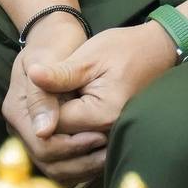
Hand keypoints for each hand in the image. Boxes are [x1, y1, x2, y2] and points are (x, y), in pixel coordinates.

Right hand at [2, 15, 106, 184]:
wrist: (55, 35)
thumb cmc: (54, 43)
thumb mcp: (47, 59)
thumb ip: (43, 95)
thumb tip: (43, 131)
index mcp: (16, 110)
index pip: (42, 145)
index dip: (71, 146)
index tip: (99, 137)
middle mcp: (20, 127)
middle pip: (48, 162)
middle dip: (79, 161)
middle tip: (108, 149)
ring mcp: (32, 133)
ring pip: (55, 169)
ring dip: (82, 167)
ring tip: (108, 155)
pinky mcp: (46, 136)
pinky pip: (61, 164)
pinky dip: (80, 165)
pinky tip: (100, 156)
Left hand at [27, 22, 174, 138]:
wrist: (156, 50)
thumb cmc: (124, 49)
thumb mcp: (89, 56)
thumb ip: (60, 73)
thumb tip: (31, 77)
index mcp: (102, 115)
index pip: (56, 124)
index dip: (42, 105)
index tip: (40, 84)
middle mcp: (108, 132)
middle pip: (63, 136)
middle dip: (49, 116)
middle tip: (48, 86)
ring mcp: (111, 135)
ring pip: (71, 138)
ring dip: (60, 120)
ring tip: (60, 91)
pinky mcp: (111, 132)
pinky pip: (83, 136)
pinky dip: (73, 123)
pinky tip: (71, 100)